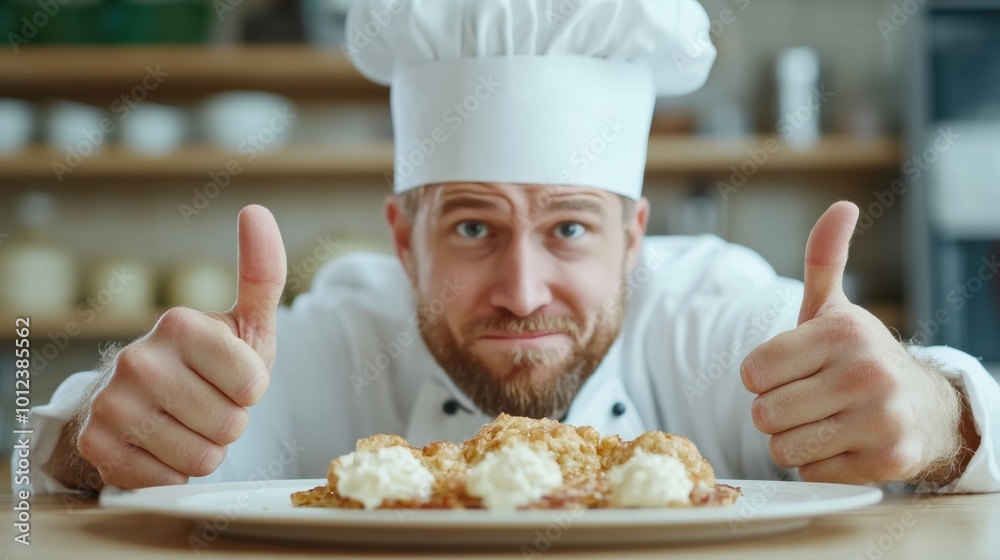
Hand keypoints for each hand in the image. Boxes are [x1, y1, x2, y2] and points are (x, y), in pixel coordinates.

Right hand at [76, 205, 286, 488]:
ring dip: (205, 449)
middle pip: (230, 424)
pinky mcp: (97, 445)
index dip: (250, 389)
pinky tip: (159, 445)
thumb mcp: (244, 323)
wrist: (142, 402)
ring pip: (202, 457)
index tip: (230, 376)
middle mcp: (138, 358)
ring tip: (185, 423)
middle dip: (229, 422)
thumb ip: (261, 274)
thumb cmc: (209, 363)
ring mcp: (113, 402)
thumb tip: (256, 210)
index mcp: (180, 324)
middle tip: (206, 403)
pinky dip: (174, 472)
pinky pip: (169, 480)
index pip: (252, 384)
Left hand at [741, 201, 967, 484]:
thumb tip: (841, 206)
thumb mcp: (835, 309)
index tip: (786, 372)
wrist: (927, 409)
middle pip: (764, 414)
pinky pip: (811, 474)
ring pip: (783, 448)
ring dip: (792, 441)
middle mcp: (865, 373)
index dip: (760, 377)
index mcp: (841, 333)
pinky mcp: (886, 462)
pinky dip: (818, 466)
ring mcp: (880, 420)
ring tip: (822, 422)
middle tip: (805, 401)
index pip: (752, 371)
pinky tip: (844, 445)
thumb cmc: (859, 358)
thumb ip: (824, 259)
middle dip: (774, 412)